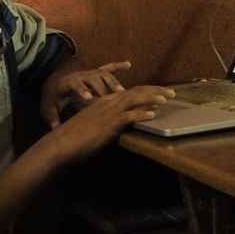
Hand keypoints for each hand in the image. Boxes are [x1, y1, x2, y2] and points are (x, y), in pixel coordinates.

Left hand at [40, 61, 130, 128]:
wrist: (54, 83)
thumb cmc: (54, 97)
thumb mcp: (50, 107)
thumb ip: (52, 117)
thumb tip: (54, 128)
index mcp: (68, 83)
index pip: (75, 84)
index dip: (82, 90)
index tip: (89, 98)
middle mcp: (80, 75)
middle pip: (92, 79)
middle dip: (101, 88)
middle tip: (110, 99)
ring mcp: (89, 73)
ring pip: (102, 74)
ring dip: (112, 81)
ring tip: (122, 92)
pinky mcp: (95, 72)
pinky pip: (108, 67)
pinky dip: (118, 65)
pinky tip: (128, 65)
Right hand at [45, 85, 175, 164]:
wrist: (63, 142)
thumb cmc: (76, 136)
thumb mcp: (94, 124)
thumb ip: (108, 122)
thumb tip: (120, 126)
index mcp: (104, 101)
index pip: (130, 91)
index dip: (147, 90)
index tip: (160, 92)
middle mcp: (108, 102)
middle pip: (136, 91)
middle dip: (155, 90)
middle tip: (171, 93)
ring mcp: (109, 111)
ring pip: (135, 99)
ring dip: (153, 98)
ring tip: (167, 99)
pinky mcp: (109, 123)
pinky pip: (129, 115)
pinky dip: (142, 113)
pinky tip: (153, 114)